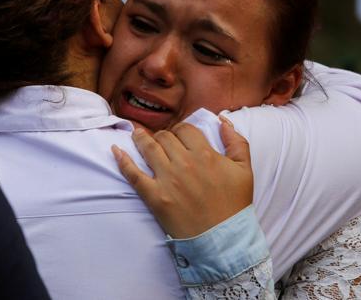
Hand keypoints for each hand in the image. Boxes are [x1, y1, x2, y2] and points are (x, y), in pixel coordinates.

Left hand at [111, 117, 252, 238]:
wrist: (223, 240)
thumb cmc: (235, 205)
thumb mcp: (244, 170)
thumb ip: (236, 141)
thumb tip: (223, 121)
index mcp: (205, 155)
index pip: (185, 129)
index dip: (181, 129)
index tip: (180, 136)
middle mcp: (184, 164)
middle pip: (165, 137)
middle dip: (163, 136)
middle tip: (163, 141)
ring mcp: (167, 180)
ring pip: (148, 148)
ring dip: (140, 138)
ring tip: (136, 134)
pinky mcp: (154, 197)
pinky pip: (133, 174)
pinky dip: (123, 160)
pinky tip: (116, 150)